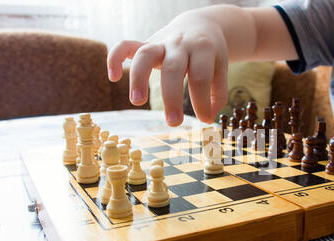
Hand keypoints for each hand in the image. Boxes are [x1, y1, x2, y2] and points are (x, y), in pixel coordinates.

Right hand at [107, 10, 228, 125]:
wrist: (199, 25)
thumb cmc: (209, 53)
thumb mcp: (220, 70)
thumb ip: (217, 95)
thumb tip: (207, 119)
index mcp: (203, 50)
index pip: (201, 78)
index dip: (202, 102)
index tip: (204, 119)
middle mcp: (180, 44)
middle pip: (173, 68)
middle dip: (172, 97)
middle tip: (174, 122)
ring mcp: (161, 42)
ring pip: (145, 55)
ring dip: (139, 78)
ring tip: (137, 101)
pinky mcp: (145, 43)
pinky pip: (125, 45)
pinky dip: (115, 58)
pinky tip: (113, 77)